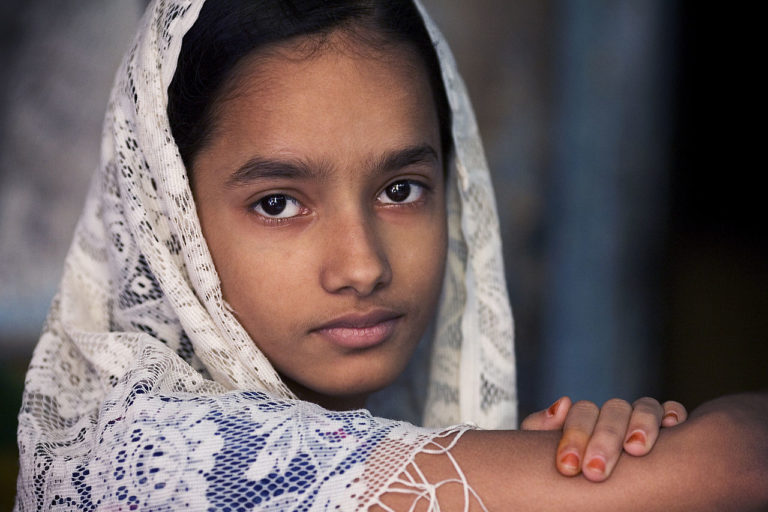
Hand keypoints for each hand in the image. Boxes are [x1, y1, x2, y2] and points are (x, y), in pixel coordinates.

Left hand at [520, 396, 686, 481]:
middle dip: (604, 439)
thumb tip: (562, 403)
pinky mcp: (670, 429)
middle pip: (613, 410)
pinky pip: (673, 410)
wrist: (588, 490)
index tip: (569, 467)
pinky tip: (672, 427)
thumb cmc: (568, 473)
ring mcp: (641, 419)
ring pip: (645, 407)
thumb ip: (541, 427)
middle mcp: (614, 416)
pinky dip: (674, 412)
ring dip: (641, 424)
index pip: (582, 413)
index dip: (575, 437)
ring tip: (635, 449)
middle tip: (596, 471)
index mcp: (585, 419)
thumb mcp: (547, 452)